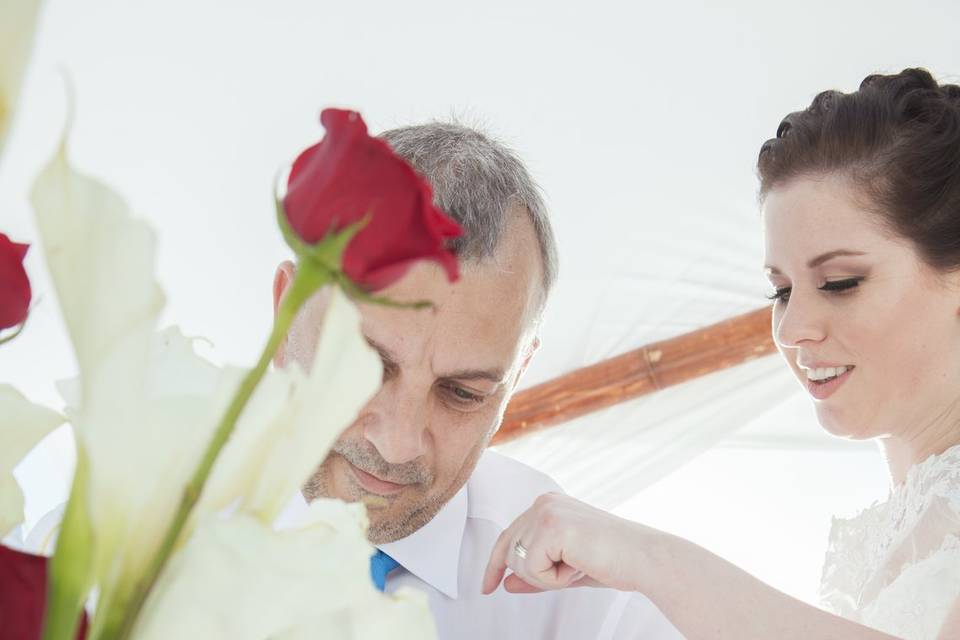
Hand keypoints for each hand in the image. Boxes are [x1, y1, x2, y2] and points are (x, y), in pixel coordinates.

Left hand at [481, 492, 654, 594]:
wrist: (643, 560)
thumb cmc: (613, 562)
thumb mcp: (564, 570)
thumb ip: (534, 574)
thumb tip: (505, 583)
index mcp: (547, 505)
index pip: (508, 537)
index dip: (494, 565)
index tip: (488, 587)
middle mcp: (543, 502)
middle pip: (509, 553)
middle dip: (537, 575)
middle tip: (575, 568)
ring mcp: (546, 511)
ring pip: (519, 563)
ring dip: (549, 577)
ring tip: (581, 563)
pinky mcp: (552, 526)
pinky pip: (532, 568)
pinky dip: (556, 579)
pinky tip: (580, 565)